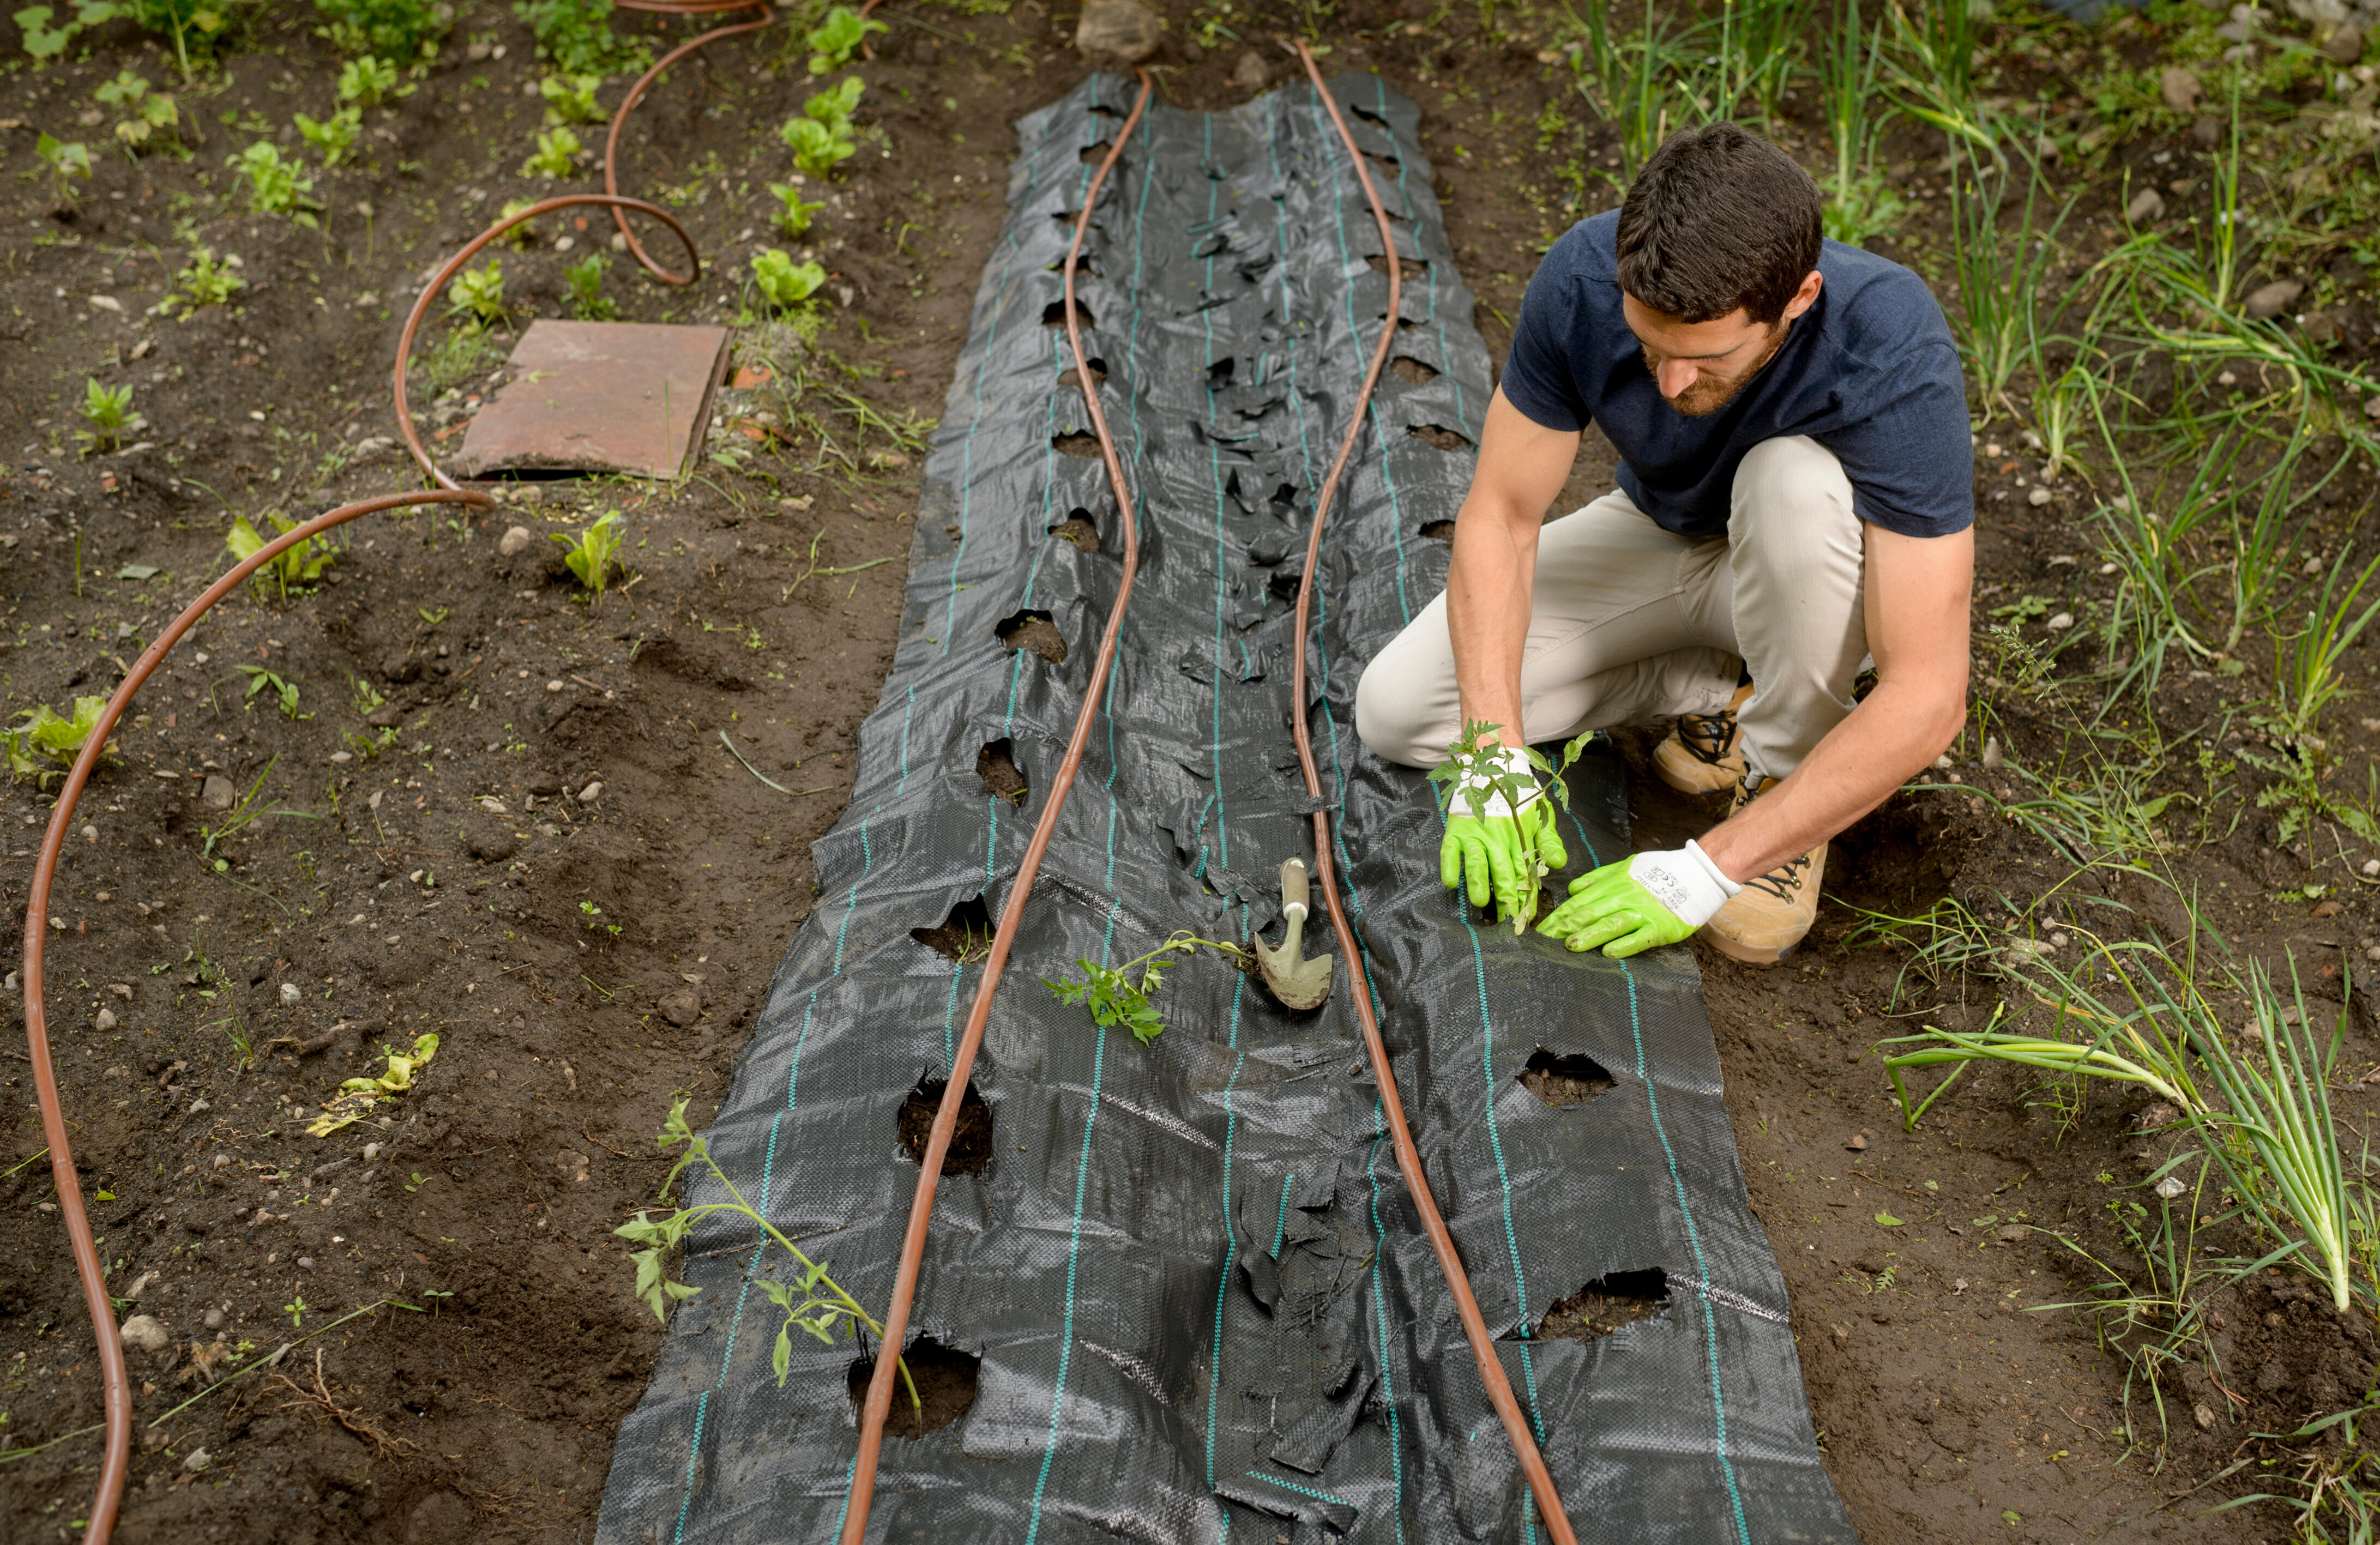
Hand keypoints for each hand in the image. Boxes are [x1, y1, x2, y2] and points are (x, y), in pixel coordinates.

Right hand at [1437, 747, 1568, 923]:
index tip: (1529, 917)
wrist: (1494, 768)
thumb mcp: (1540, 817)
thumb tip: (1558, 864)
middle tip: (1508, 919)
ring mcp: (1474, 836)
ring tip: (1481, 900)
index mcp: (1520, 840)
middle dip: (1506, 896)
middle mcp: (1497, 840)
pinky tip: (1451, 882)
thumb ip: (1548, 841)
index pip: (1525, 873)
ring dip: (1478, 882)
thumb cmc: (1519, 799)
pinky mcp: (1455, 831)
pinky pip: (1449, 851)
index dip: (1527, 895)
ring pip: (1476, 862)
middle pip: (1502, 872)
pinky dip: (1449, 865)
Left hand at [1537, 841, 1737, 957]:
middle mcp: (1623, 897)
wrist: (1697, 873)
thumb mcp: (1625, 867)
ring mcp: (1642, 912)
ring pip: (1610, 924)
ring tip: (1571, 946)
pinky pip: (1639, 938)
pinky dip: (1624, 945)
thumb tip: (1573, 890)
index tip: (1540, 931)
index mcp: (1613, 884)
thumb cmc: (1659, 872)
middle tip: (1544, 943)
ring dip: (1589, 936)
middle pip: (1588, 913)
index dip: (1558, 917)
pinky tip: (1609, 953)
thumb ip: (1598, 878)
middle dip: (1564, 929)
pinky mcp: (1659, 927)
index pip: (1578, 902)